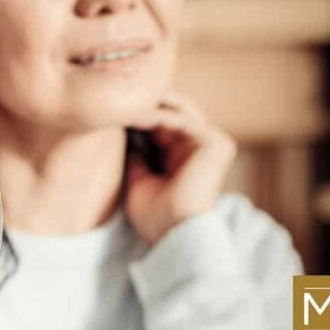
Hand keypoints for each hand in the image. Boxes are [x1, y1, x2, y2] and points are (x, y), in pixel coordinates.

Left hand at [125, 92, 236, 244]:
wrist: (174, 235)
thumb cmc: (156, 217)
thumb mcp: (138, 178)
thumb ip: (136, 153)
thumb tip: (121, 129)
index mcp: (186, 157)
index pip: (163, 124)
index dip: (139, 113)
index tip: (113, 106)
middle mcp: (201, 147)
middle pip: (172, 112)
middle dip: (145, 102)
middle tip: (117, 94)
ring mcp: (211, 144)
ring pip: (179, 111)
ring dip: (151, 104)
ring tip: (125, 99)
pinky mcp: (216, 144)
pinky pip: (184, 120)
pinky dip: (160, 114)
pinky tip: (137, 112)